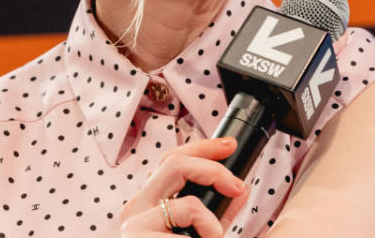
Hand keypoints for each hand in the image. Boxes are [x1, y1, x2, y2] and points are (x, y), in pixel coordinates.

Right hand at [120, 137, 248, 236]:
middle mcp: (136, 209)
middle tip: (238, 186)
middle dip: (213, 168)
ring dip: (211, 221)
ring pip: (186, 201)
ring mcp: (134, 225)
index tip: (230, 145)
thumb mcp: (201, 235)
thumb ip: (217, 213)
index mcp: (148, 203)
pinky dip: (207, 234)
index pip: (171, 160)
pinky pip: (186, 226)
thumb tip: (240, 189)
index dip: (203, 146)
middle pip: (173, 163)